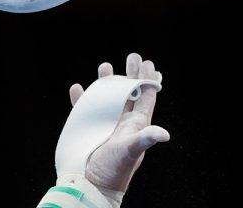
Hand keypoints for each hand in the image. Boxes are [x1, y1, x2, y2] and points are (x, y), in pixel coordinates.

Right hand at [68, 53, 169, 191]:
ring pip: (107, 97)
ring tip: (106, 65)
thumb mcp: (130, 152)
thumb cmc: (113, 171)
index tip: (149, 63)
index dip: (149, 80)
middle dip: (131, 74)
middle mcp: (122, 121)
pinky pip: (83, 109)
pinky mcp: (87, 129)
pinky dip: (81, 98)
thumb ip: (144, 139)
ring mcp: (105, 124)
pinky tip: (77, 87)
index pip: (146, 96)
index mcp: (136, 124)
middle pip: (129, 92)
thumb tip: (164, 134)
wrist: (90, 186)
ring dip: (107, 82)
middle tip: (132, 56)